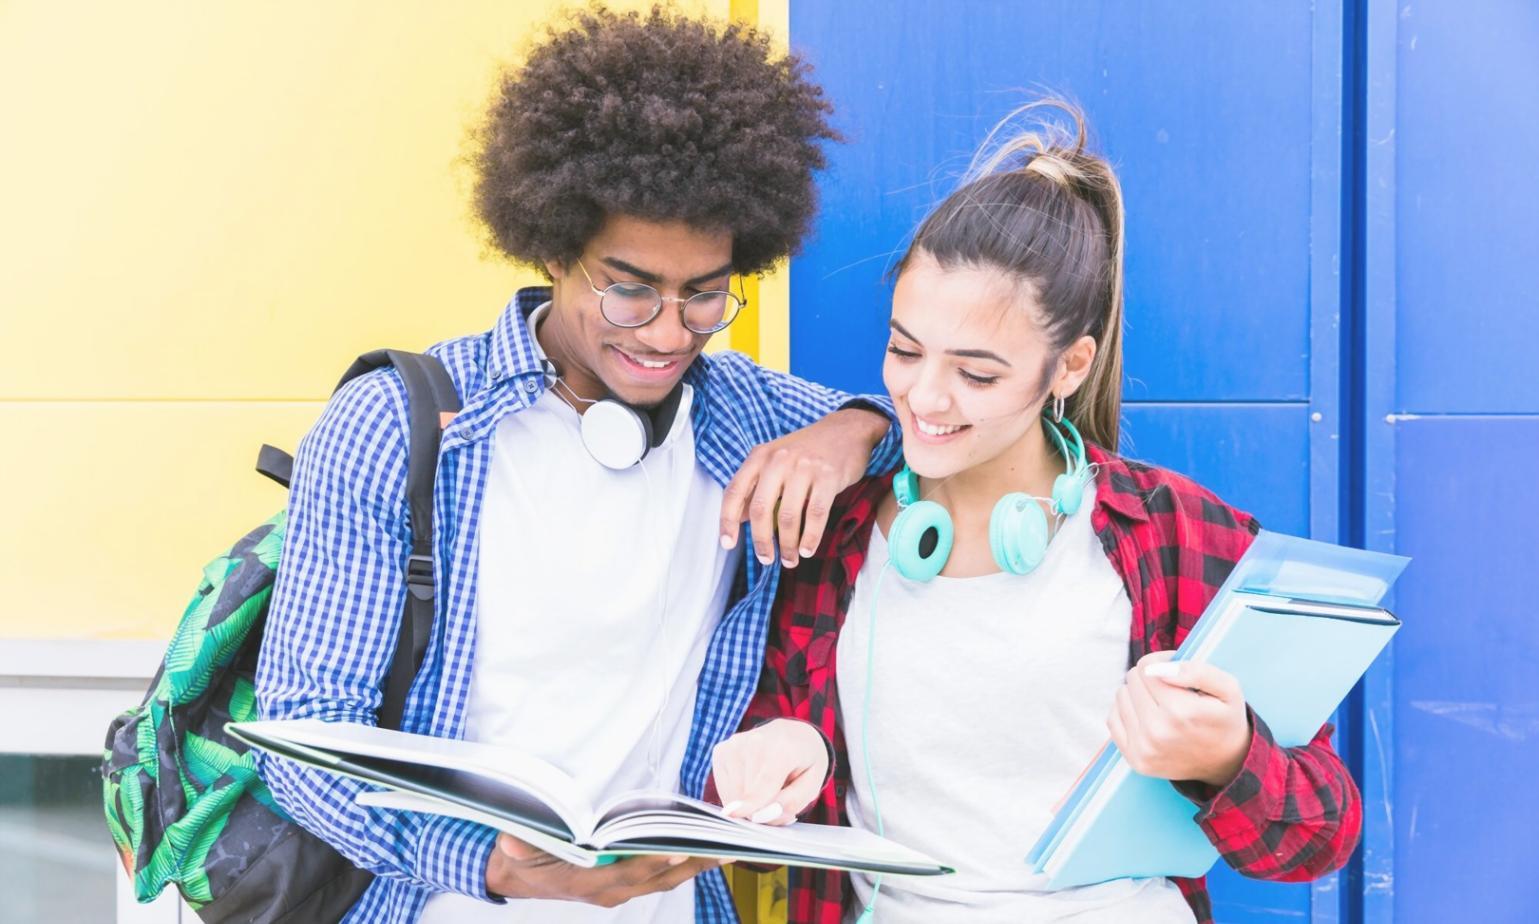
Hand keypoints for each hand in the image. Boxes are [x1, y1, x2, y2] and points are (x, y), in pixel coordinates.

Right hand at [486, 834, 719, 906]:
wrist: (516, 875)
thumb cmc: (522, 858)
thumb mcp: (517, 849)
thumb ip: (520, 846)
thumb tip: (511, 840)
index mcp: (590, 882)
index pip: (632, 871)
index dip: (658, 859)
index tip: (684, 845)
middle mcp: (610, 890)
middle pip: (661, 878)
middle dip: (695, 862)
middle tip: (727, 845)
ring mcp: (618, 890)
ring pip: (666, 879)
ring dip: (695, 864)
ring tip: (726, 846)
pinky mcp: (622, 884)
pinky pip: (659, 876)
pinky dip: (681, 863)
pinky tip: (700, 847)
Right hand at [712, 719, 830, 825]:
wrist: (791, 734)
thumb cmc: (803, 762)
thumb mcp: (812, 785)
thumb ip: (790, 803)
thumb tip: (758, 816)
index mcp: (783, 747)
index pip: (765, 780)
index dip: (752, 802)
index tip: (735, 814)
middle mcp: (754, 741)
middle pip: (748, 793)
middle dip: (760, 808)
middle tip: (778, 798)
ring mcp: (734, 745)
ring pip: (734, 793)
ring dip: (748, 802)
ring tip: (766, 786)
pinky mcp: (720, 752)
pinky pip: (724, 789)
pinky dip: (737, 795)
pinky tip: (751, 781)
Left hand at [719, 407, 888, 567]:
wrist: (846, 430)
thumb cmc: (807, 449)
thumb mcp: (775, 460)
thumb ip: (756, 486)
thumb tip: (739, 517)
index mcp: (760, 456)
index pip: (734, 491)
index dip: (727, 521)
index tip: (727, 543)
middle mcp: (778, 460)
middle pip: (760, 509)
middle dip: (761, 540)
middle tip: (766, 558)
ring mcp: (804, 468)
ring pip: (788, 516)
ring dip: (788, 545)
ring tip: (789, 559)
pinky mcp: (828, 477)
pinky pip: (815, 514)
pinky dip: (810, 537)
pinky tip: (807, 549)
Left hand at [1107, 651, 1252, 788]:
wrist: (1227, 764)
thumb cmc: (1225, 719)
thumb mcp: (1228, 689)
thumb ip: (1198, 671)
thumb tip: (1158, 669)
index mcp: (1181, 712)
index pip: (1147, 667)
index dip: (1162, 662)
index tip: (1175, 670)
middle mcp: (1158, 732)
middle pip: (1132, 679)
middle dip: (1150, 678)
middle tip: (1171, 690)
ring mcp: (1144, 749)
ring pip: (1121, 696)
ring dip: (1138, 694)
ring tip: (1161, 704)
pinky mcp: (1135, 760)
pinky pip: (1113, 718)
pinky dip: (1127, 712)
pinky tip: (1148, 716)